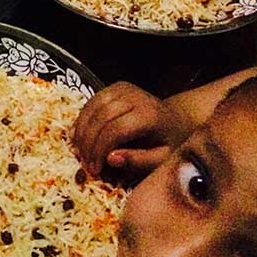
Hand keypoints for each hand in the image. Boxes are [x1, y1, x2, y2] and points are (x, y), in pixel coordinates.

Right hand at [73, 81, 190, 177]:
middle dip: (88, 142)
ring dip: (81, 130)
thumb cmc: (170, 143)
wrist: (177, 119)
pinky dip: (83, 119)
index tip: (94, 169)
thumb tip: (110, 159)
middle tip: (83, 162)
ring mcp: (124, 88)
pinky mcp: (116, 87)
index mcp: (149, 115)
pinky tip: (79, 136)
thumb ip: (138, 161)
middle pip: (101, 117)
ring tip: (78, 151)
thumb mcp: (161, 159)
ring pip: (93, 106)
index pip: (115, 130)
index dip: (100, 150)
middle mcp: (135, 96)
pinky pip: (92, 101)